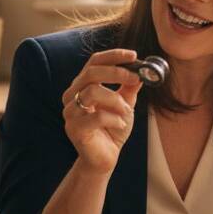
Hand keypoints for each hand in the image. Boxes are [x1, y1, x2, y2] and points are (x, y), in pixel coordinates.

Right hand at [61, 49, 142, 174]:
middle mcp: (72, 96)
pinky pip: (96, 116)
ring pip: (92, 92)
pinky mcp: (74, 129)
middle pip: (91, 73)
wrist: (105, 158)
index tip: (133, 55)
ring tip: (126, 111)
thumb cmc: (112, 129)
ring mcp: (70, 112)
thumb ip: (129, 87)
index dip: (113, 56)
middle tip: (135, 77)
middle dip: (116, 72)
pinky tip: (120, 124)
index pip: (94, 62)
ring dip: (116, 100)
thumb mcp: (125, 104)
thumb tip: (142, 70)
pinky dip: (113, 118)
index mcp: (82, 86)